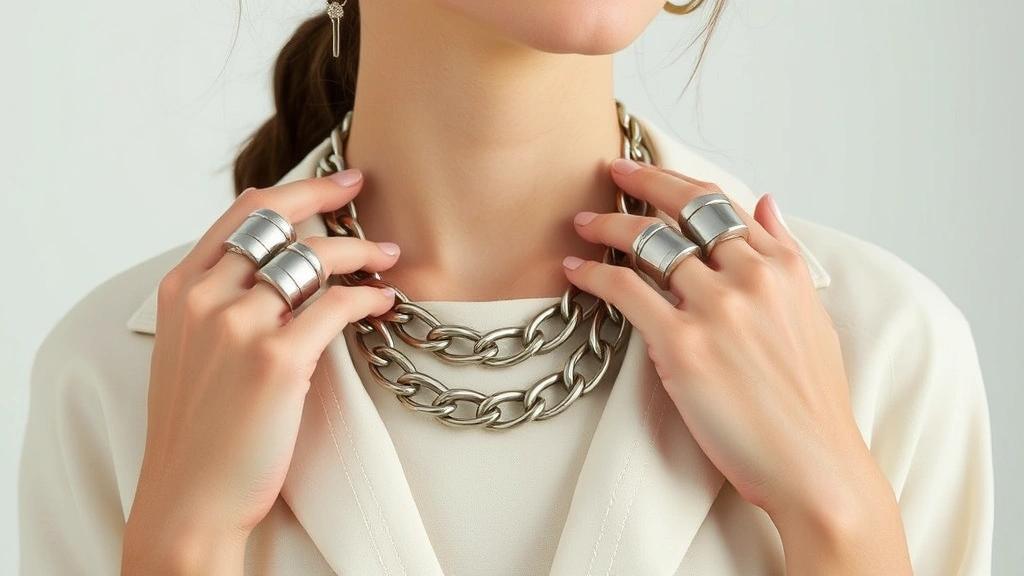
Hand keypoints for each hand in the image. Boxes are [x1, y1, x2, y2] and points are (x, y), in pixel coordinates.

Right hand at [123, 169, 397, 571]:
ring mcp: (238, 326)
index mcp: (180, 289)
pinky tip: (383, 301)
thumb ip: (218, 302)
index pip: (243, 211)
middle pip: (279, 218)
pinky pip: (338, 305)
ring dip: (360, 250)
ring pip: (313, 257)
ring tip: (387, 256)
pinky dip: (368, 296)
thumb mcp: (188, 350)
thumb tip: (272, 269)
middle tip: (365, 191)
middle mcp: (205, 297)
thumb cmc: (197, 429)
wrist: (189, 497)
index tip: (334, 182)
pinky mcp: (276, 361)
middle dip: (328, 195)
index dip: (295, 188)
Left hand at [563, 159, 911, 574]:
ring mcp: (717, 309)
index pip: (719, 204)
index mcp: (782, 267)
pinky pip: (626, 291)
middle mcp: (751, 277)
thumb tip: (765, 203)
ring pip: (649, 243)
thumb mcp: (811, 316)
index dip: (675, 182)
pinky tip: (575, 270)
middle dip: (640, 184)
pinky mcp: (683, 346)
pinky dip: (594, 275)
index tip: (646, 172)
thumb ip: (784, 255)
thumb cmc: (810, 403)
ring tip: (583, 223)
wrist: (815, 468)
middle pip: (681, 212)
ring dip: (608, 227)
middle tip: (609, 173)